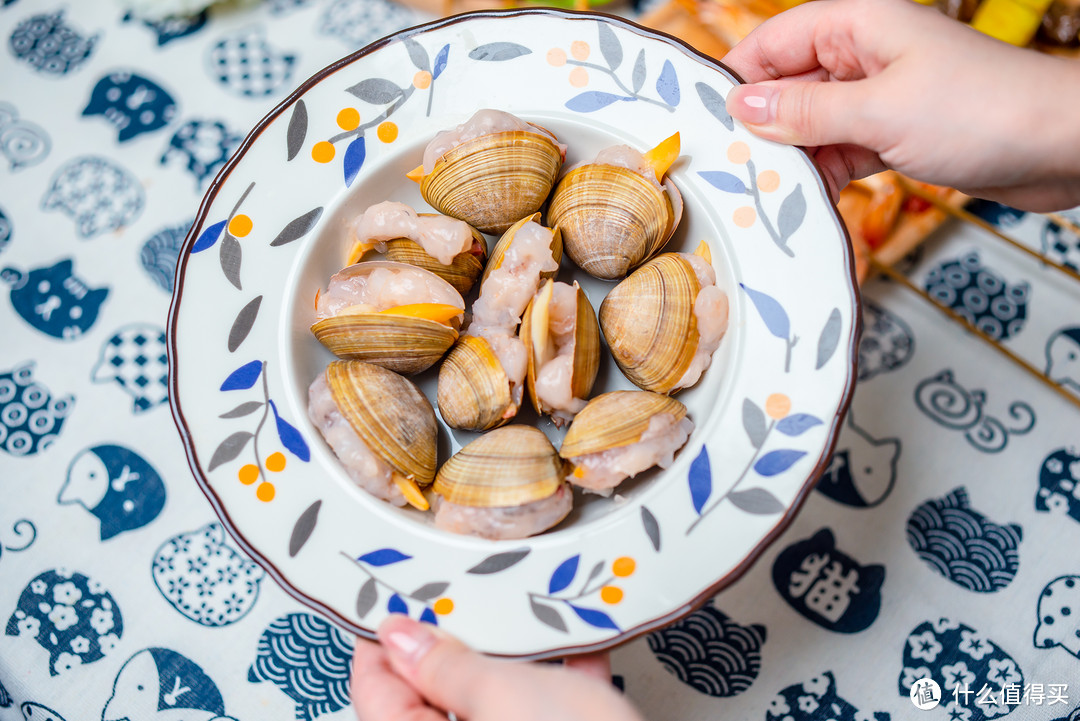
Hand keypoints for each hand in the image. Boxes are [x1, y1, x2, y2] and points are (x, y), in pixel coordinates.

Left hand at [351, 615, 643, 720]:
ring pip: (495, 696)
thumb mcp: (499, 697)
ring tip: (516, 605)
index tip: (391, 594)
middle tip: (454, 586)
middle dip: (449, 638)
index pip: (375, 696)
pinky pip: (547, 703)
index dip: (379, 642)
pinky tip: (576, 638)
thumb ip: (444, 667)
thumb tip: (397, 637)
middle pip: (435, 693)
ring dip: (510, 651)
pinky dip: (558, 672)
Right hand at [722, 0, 1079, 210]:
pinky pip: (843, 151)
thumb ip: (805, 110)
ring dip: (793, 158)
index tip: (705, 120)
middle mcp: (866, 55)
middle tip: (730, 168)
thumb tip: (744, 105)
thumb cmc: (981, 110)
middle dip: (762, 127)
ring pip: (813, 124)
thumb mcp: (877, 111)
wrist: (1060, 147)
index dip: (737, 77)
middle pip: (790, 85)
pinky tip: (809, 203)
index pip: (774, 41)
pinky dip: (825, 175)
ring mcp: (882, 96)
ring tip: (766, 194)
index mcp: (859, 24)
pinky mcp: (897, 133)